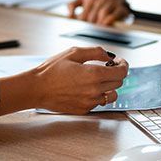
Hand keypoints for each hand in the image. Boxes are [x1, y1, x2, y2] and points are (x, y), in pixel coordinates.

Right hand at [0, 46, 128, 115]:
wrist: (37, 88)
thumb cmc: (51, 70)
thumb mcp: (73, 53)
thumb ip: (95, 52)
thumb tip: (109, 56)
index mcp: (93, 75)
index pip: (122, 72)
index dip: (123, 65)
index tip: (120, 62)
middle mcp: (94, 90)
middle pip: (118, 83)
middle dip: (115, 73)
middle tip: (107, 67)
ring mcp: (90, 102)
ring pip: (111, 95)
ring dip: (109, 86)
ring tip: (98, 79)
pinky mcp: (84, 109)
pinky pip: (99, 102)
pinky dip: (98, 94)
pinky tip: (87, 87)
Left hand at [68, 0, 128, 25]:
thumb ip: (72, 5)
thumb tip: (69, 16)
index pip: (82, 17)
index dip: (81, 23)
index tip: (81, 26)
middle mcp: (101, 0)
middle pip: (92, 18)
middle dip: (90, 25)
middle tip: (89, 29)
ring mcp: (111, 4)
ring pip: (102, 16)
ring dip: (98, 23)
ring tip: (97, 28)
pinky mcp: (120, 9)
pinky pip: (113, 16)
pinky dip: (108, 21)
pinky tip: (105, 24)